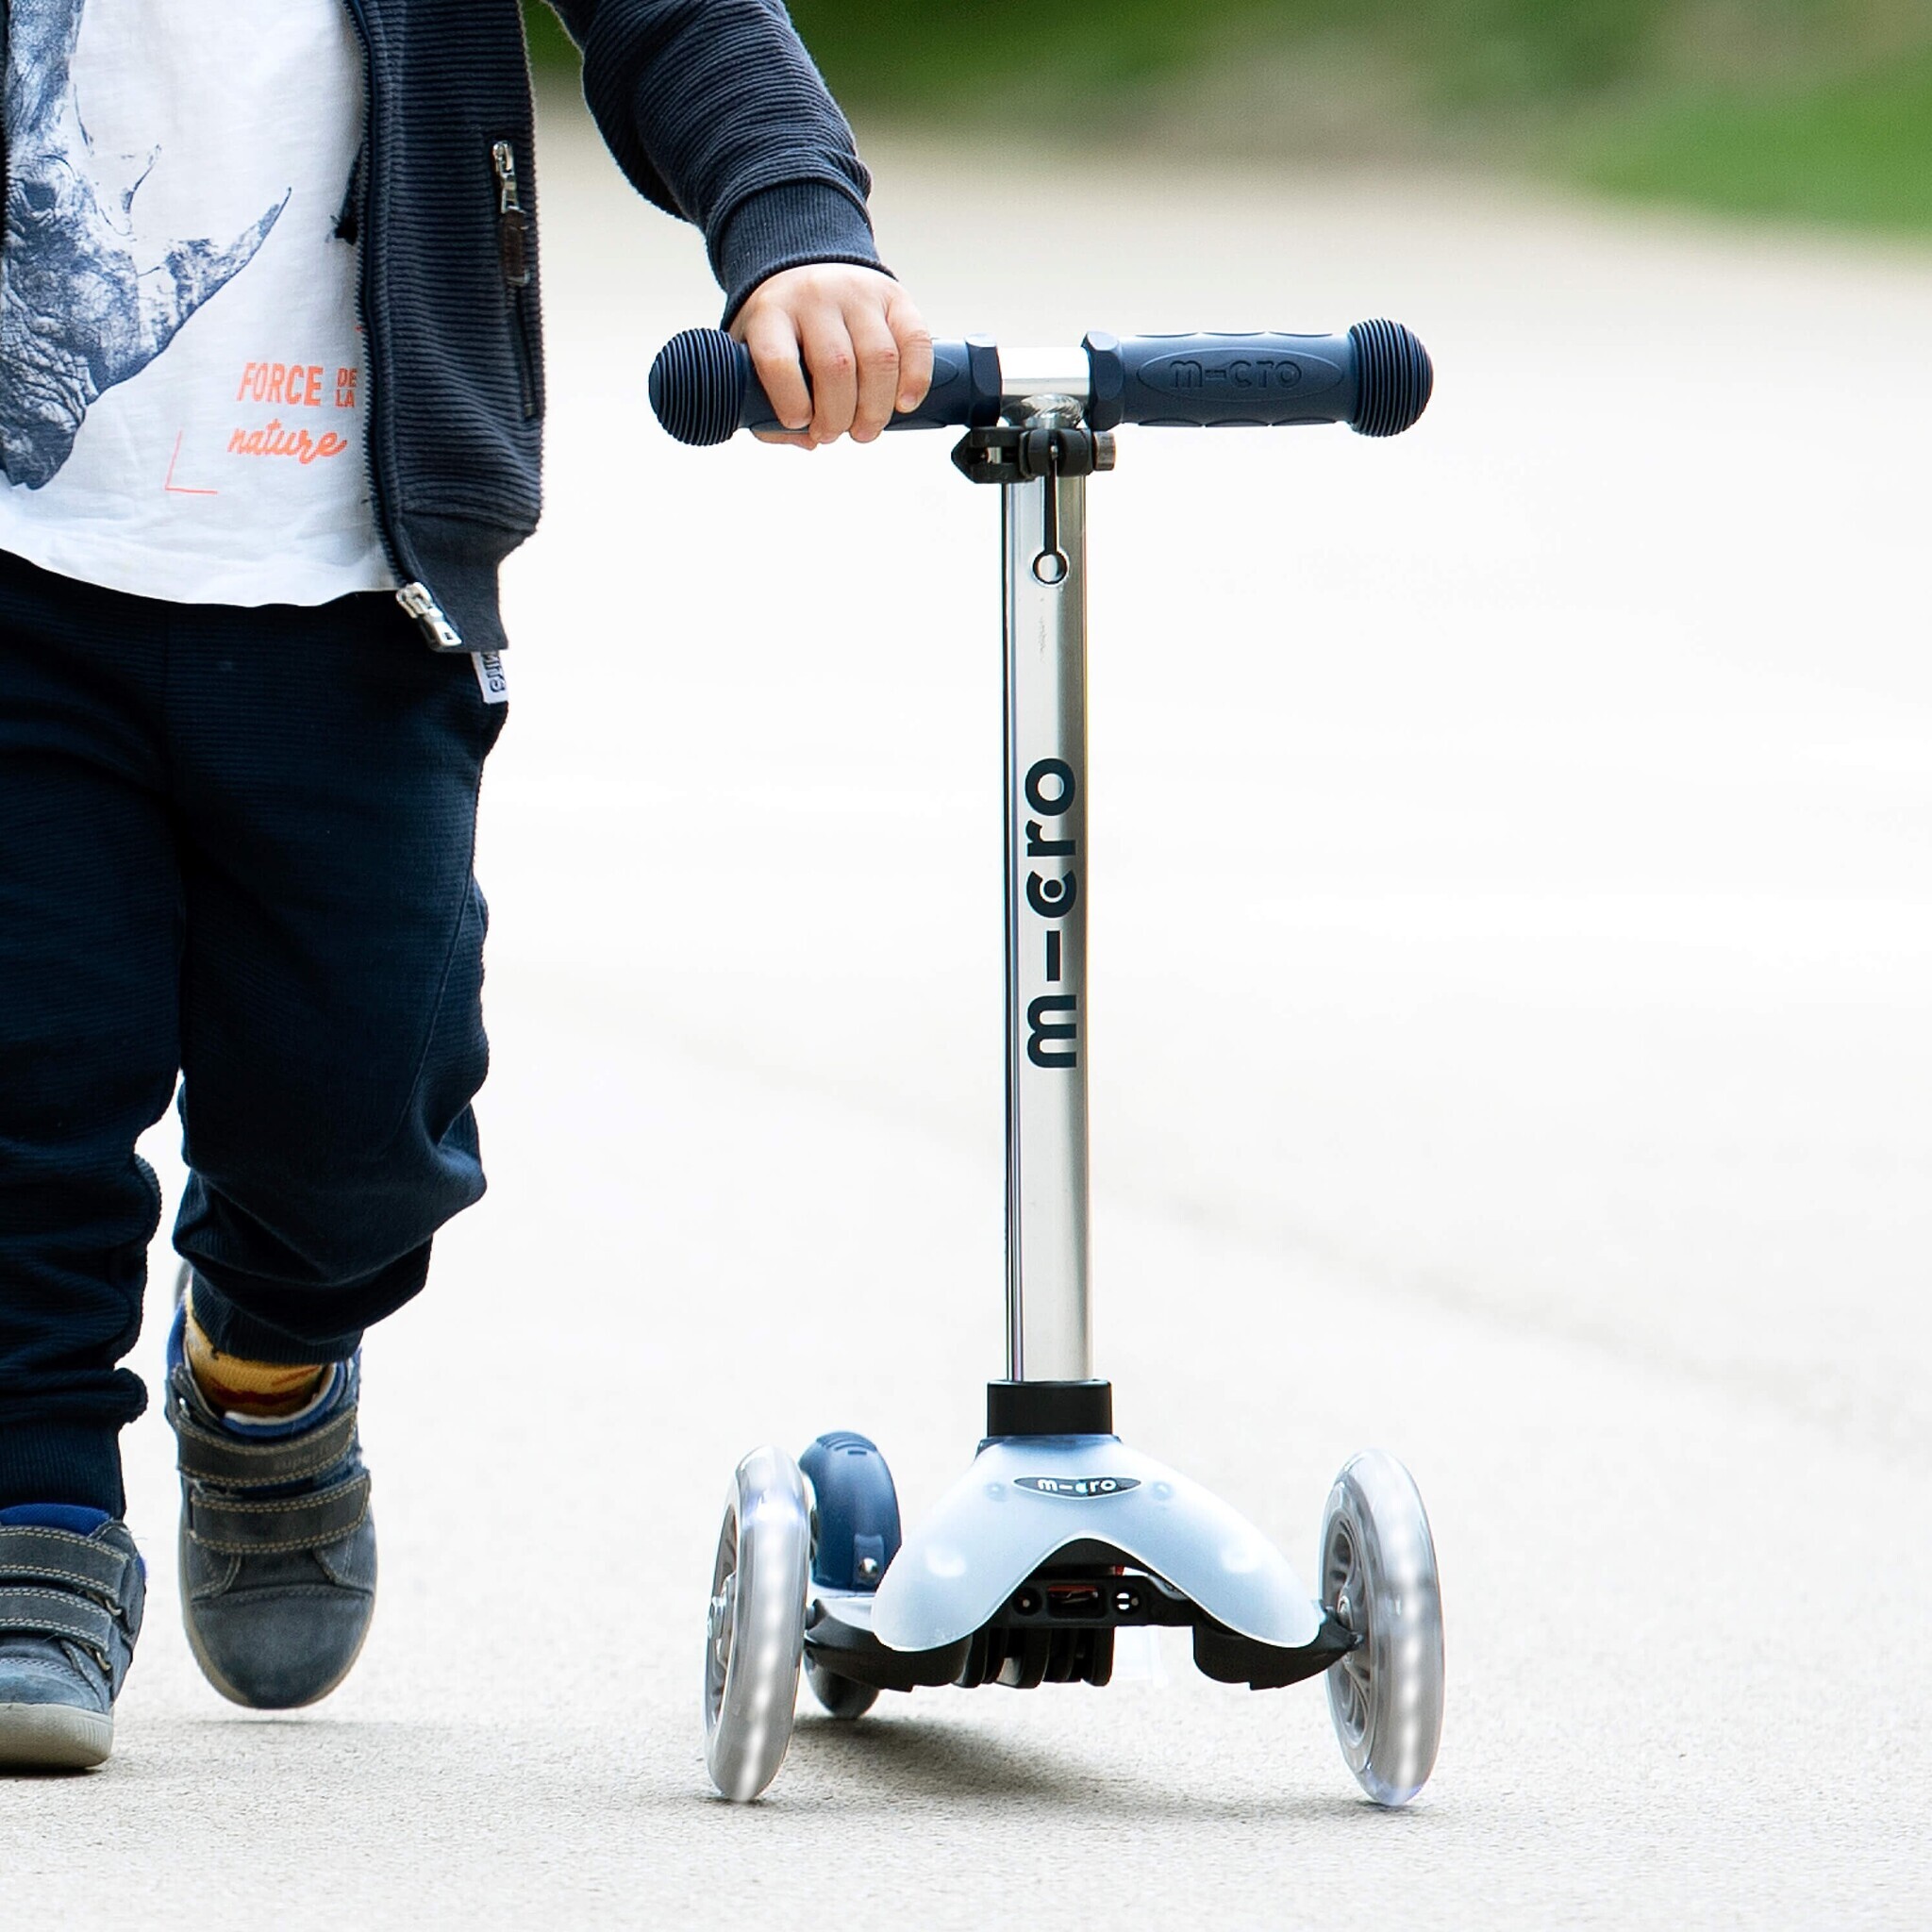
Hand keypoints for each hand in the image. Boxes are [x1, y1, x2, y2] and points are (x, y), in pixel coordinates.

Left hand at [731, 263, 932, 448]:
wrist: (808, 272)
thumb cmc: (783, 329)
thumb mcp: (755, 358)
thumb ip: (767, 407)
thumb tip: (808, 440)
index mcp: (772, 313)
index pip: (778, 360)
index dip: (791, 402)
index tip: (800, 422)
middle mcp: (815, 296)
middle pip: (836, 366)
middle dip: (838, 416)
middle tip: (834, 434)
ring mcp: (858, 293)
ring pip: (879, 359)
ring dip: (876, 408)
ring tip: (867, 429)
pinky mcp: (894, 297)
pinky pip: (914, 340)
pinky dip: (916, 379)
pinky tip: (904, 404)